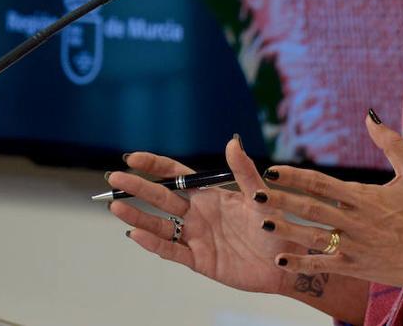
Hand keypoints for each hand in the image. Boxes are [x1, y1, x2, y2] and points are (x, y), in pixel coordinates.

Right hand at [106, 137, 312, 296]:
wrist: (288, 261)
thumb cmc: (277, 225)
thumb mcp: (261, 196)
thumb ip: (244, 171)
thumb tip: (232, 141)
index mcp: (210, 194)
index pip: (176, 175)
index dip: (154, 165)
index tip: (132, 158)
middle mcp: (198, 214)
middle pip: (162, 197)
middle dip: (138, 188)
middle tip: (113, 179)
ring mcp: (197, 237)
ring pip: (161, 225)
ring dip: (138, 215)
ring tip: (115, 206)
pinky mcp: (200, 260)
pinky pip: (172, 251)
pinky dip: (153, 244)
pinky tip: (136, 234)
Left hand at [252, 112, 402, 298]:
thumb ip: (390, 143)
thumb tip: (370, 115)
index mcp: (364, 197)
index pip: (321, 183)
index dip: (294, 176)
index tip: (272, 170)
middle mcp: (356, 222)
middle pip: (310, 208)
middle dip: (281, 200)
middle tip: (255, 194)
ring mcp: (355, 247)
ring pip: (312, 237)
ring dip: (285, 230)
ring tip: (261, 222)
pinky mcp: (357, 267)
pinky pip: (324, 266)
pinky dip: (301, 262)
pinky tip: (281, 258)